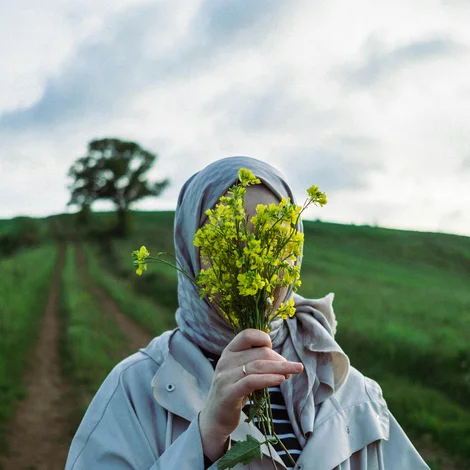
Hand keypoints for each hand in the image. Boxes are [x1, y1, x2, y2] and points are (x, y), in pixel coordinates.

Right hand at [199, 329, 303, 461]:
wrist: (215, 418)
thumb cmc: (234, 392)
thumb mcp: (242, 372)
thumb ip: (255, 362)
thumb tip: (282, 360)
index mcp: (229, 352)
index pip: (247, 335)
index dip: (263, 338)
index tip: (274, 349)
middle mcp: (226, 361)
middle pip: (259, 353)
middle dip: (279, 359)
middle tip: (292, 368)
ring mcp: (226, 377)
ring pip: (258, 366)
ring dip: (280, 368)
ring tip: (293, 372)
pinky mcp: (229, 393)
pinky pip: (252, 382)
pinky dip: (269, 379)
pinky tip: (281, 379)